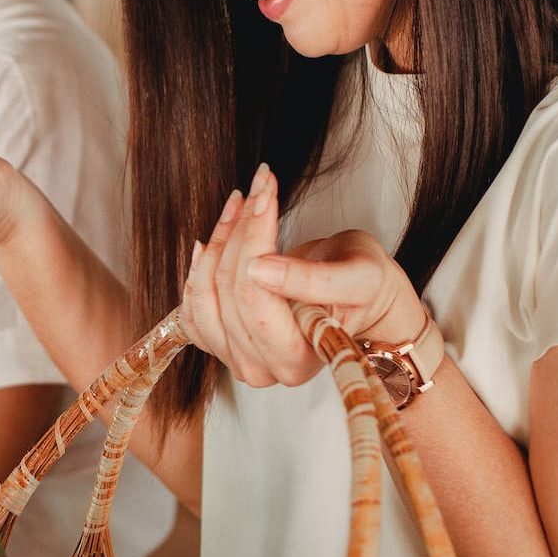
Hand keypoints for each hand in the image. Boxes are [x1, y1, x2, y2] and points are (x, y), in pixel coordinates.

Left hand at [182, 163, 426, 386]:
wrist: (360, 301)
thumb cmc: (367, 290)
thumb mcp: (359, 278)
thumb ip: (316, 280)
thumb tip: (257, 268)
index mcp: (296, 361)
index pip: (255, 297)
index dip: (255, 241)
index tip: (267, 195)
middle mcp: (259, 368)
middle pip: (227, 290)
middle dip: (241, 229)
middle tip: (260, 188)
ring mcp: (234, 357)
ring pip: (204, 291)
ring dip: (219, 239)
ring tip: (241, 203)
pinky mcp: (218, 342)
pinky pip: (190, 305)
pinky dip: (197, 268)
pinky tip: (210, 242)